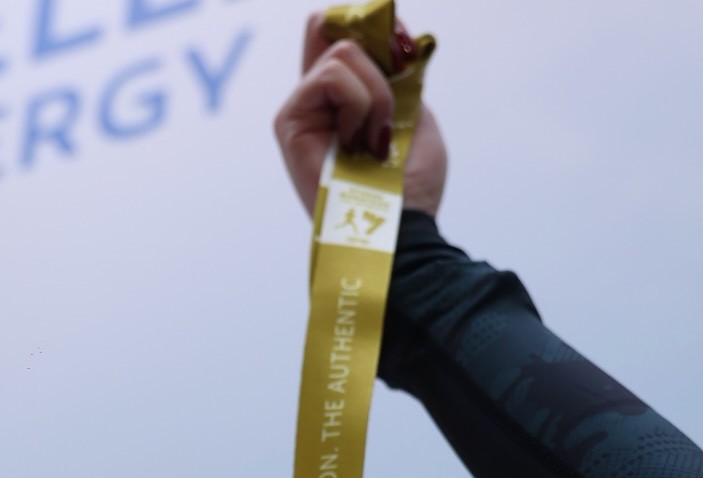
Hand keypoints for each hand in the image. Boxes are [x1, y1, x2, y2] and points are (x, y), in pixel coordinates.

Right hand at [273, 12, 447, 217]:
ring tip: (376, 139)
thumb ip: (396, 79)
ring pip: (342, 54)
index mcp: (343, 101)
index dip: (371, 27)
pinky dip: (360, 103)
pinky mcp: (289, 120)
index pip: (336, 34)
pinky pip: (331, 76)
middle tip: (390, 111)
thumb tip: (390, 38)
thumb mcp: (413, 117)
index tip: (402, 48)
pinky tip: (359, 142)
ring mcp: (300, 110)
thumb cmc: (412, 186)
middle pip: (332, 31)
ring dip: (376, 94)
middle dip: (378, 62)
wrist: (403, 226)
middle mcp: (315, 102)